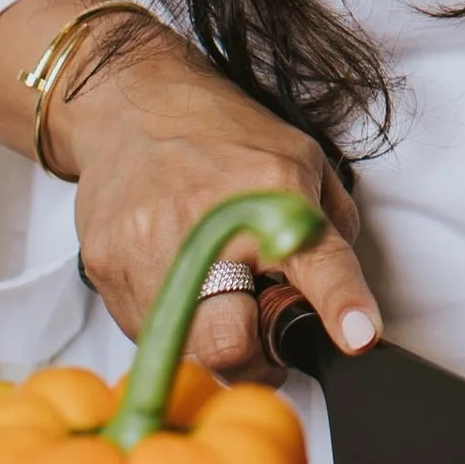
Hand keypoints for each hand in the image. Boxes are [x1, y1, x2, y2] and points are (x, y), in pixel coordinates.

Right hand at [48, 21, 380, 378]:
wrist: (132, 105)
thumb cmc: (221, 136)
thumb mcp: (299, 161)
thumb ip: (330, 229)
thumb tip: (345, 303)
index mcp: (273, 196)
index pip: (318, 263)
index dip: (341, 306)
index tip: (357, 338)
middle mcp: (210, 227)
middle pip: (231, 344)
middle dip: (252, 358)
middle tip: (259, 332)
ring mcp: (149, 252)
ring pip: (185, 354)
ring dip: (210, 342)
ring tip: (215, 298)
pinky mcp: (107, 269)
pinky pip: (148, 334)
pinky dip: (173, 323)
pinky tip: (178, 283)